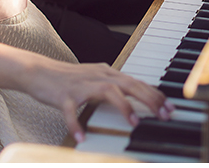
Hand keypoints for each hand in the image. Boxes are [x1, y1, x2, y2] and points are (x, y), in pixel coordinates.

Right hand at [25, 58, 175, 143]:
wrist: (38, 71)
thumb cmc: (68, 78)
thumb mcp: (96, 78)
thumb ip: (115, 85)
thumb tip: (137, 92)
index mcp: (107, 73)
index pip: (137, 81)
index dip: (155, 93)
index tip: (170, 106)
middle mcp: (97, 76)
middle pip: (129, 84)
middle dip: (149, 98)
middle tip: (163, 114)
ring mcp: (81, 85)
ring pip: (107, 91)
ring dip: (123, 107)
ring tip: (134, 122)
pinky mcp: (63, 96)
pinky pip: (71, 111)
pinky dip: (76, 124)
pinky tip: (82, 137)